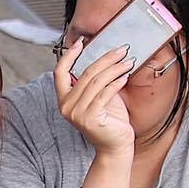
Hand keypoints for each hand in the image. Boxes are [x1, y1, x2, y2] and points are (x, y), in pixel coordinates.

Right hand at [54, 38, 135, 158]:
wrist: (115, 145)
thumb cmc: (109, 120)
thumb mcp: (99, 96)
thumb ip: (95, 81)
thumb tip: (106, 57)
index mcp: (64, 100)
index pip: (60, 72)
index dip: (69, 55)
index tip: (82, 42)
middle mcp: (66, 106)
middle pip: (85, 73)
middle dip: (106, 58)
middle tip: (122, 49)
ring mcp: (76, 113)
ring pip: (97, 81)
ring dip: (115, 68)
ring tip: (128, 61)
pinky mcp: (90, 117)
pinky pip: (105, 92)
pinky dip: (117, 81)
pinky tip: (126, 75)